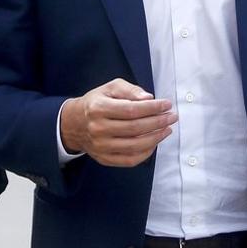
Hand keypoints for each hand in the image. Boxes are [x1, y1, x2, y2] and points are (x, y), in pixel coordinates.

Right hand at [59, 78, 175, 167]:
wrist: (74, 123)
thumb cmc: (96, 103)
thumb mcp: (110, 88)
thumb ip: (130, 90)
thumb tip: (148, 98)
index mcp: (98, 108)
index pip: (131, 110)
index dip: (152, 108)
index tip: (167, 104)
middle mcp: (98, 129)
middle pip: (135, 129)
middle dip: (158, 122)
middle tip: (172, 117)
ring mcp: (101, 146)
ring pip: (134, 146)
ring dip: (156, 138)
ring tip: (167, 129)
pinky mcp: (104, 158)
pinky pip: (130, 160)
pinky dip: (146, 153)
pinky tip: (155, 142)